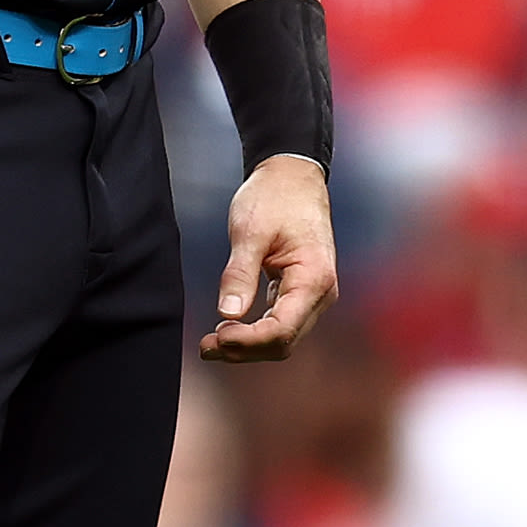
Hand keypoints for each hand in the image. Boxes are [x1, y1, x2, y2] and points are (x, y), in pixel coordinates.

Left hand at [203, 153, 334, 360]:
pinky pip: (280, 324)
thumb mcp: (250, 231)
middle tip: (205, 346)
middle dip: (245, 350)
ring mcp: (313, 295)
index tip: (217, 336)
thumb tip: (229, 314)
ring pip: (282, 338)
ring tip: (211, 343)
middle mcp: (320, 293)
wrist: (293, 176)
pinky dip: (254, 333)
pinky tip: (228, 330)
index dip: (249, 341)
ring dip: (248, 346)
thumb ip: (239, 273)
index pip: (282, 329)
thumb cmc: (276, 196)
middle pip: (284, 342)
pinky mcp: (300, 293)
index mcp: (314, 278)